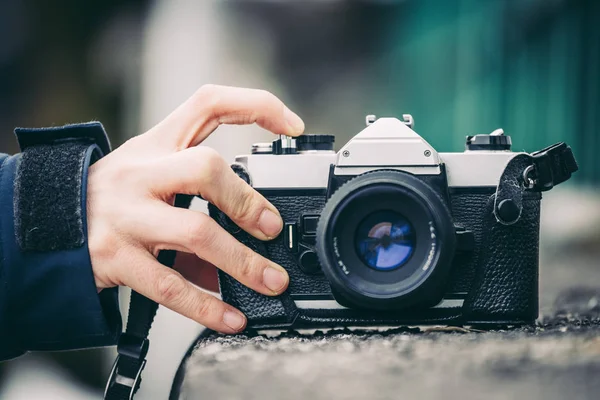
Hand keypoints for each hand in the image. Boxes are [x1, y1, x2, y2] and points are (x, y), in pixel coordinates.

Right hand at [87, 84, 304, 332]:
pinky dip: (208, 305)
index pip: (208, 105)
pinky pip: (170, 286)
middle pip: (205, 168)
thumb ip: (197, 197)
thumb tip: (249, 240)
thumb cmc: (113, 196)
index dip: (255, 107)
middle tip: (273, 228)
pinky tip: (232, 317)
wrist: (45, 222)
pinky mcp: (116, 258)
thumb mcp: (150, 177)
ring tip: (272, 281)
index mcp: (155, 144)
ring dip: (243, 262)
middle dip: (247, 200)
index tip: (292, 126)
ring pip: (195, 233)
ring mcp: (127, 215)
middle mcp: (141, 173)